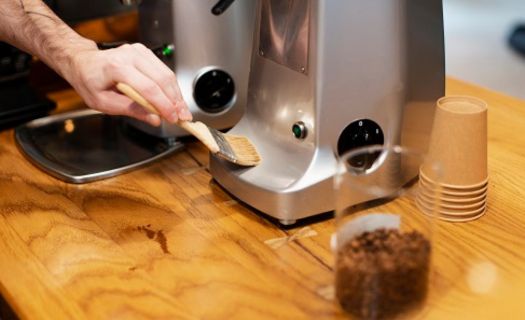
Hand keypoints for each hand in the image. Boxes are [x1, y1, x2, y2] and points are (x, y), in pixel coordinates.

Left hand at [67, 43, 191, 125]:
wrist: (83, 62)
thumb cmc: (90, 82)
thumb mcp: (104, 103)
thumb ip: (131, 110)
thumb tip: (154, 119)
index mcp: (116, 67)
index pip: (148, 87)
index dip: (163, 105)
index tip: (173, 118)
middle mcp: (129, 55)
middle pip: (162, 79)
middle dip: (175, 101)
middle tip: (183, 117)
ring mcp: (139, 51)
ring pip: (166, 74)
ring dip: (176, 94)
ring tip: (181, 110)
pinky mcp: (145, 53)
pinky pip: (163, 70)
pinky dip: (171, 86)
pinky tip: (174, 99)